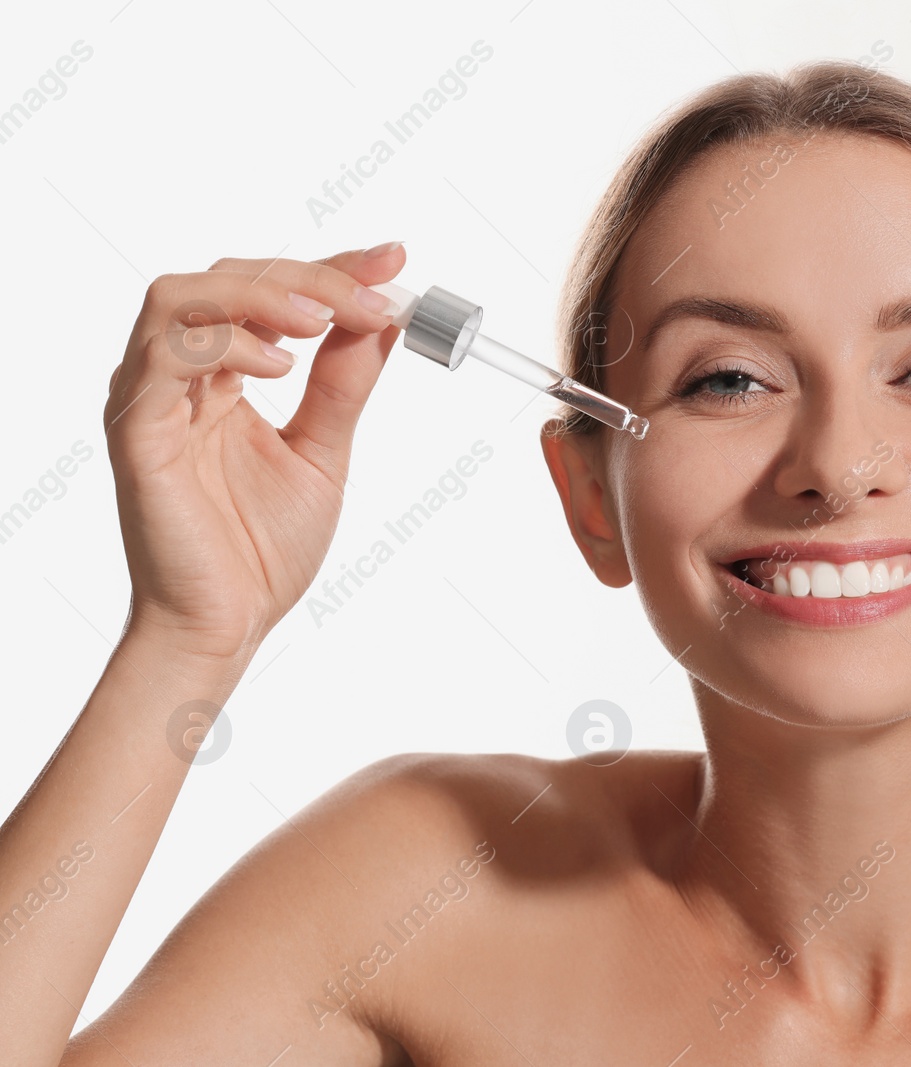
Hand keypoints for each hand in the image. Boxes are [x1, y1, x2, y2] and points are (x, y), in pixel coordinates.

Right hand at [104, 244, 406, 657]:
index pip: (271, 292)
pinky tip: (281, 368)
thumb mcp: (324, 450)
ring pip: (182, 295)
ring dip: (262, 293)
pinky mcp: (136, 430)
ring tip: (323, 321)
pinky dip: (227, 343)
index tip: (394, 260)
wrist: (229, 624)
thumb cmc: (262, 549)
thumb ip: (344, 384)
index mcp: (222, 377)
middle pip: (228, 277)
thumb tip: (382, 319)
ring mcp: (151, 398)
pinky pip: (164, 355)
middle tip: (374, 295)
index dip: (332, 267)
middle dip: (310, 275)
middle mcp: (180, 377)